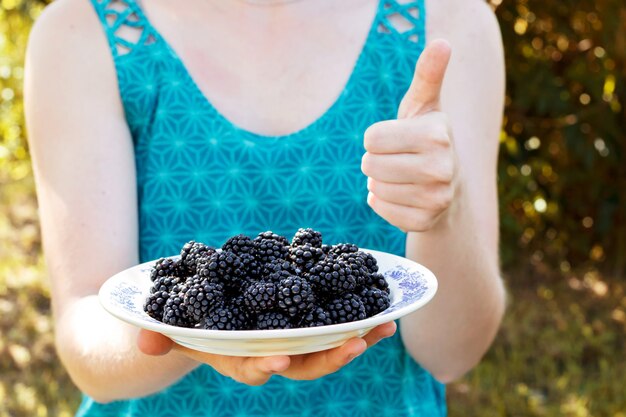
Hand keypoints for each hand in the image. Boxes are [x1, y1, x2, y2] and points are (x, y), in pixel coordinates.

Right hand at [137, 321, 396, 385]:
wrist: (217, 314)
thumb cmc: (195, 323)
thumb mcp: (177, 328)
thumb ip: (162, 335)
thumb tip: (145, 341)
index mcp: (242, 358)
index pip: (253, 368)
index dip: (264, 366)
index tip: (276, 361)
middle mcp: (272, 354)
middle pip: (303, 364)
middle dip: (329, 357)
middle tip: (354, 344)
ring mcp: (294, 342)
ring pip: (327, 347)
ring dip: (356, 338)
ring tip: (384, 325)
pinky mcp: (308, 324)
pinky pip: (336, 325)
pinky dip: (359, 320)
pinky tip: (384, 311)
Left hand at [361, 39, 456, 231]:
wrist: (449, 186)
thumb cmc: (426, 138)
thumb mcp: (425, 105)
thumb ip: (428, 74)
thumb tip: (442, 42)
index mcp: (437, 134)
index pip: (371, 138)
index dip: (376, 138)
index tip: (396, 139)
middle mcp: (442, 167)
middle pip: (370, 164)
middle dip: (375, 161)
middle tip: (396, 160)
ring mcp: (436, 198)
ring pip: (374, 187)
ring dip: (378, 182)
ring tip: (400, 177)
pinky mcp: (425, 221)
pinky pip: (380, 208)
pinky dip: (381, 202)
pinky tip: (400, 195)